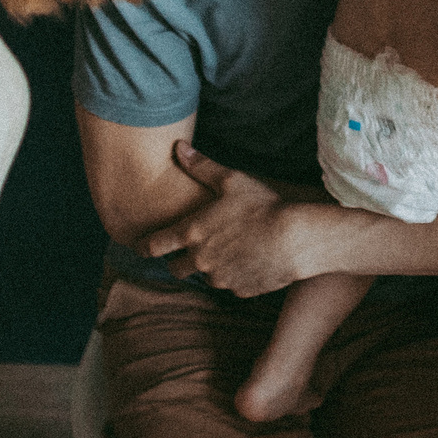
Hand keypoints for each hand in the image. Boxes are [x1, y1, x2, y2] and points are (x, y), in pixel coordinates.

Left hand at [142, 140, 318, 295]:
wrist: (295, 239)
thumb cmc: (263, 206)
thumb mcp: (232, 180)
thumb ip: (202, 166)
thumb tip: (178, 147)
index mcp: (193, 233)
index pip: (155, 246)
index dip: (144, 247)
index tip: (141, 247)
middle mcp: (201, 260)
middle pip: (176, 270)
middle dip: (177, 263)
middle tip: (189, 252)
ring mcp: (221, 278)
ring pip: (206, 278)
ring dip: (211, 268)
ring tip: (228, 253)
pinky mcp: (241, 290)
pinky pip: (232, 286)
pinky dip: (236, 276)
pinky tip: (250, 261)